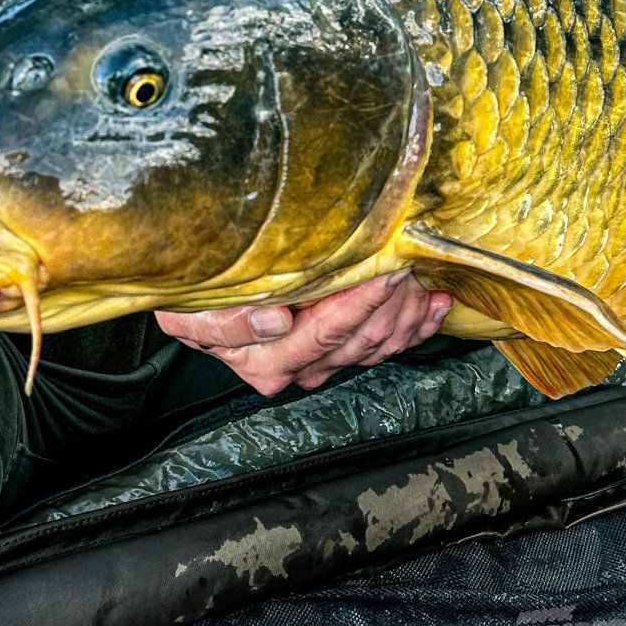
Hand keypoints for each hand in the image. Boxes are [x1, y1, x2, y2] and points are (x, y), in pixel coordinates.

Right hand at [155, 271, 451, 396]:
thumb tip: (276, 322)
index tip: (385, 268)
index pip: (327, 332)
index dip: (361, 301)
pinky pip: (389, 346)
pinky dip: (417, 327)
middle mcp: (299, 368)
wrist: (194, 309)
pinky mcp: (339, 355)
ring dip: (406, 310)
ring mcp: (322, 365)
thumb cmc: (192, 301)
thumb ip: (226, 322)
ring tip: (421, 272)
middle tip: (411, 258)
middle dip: (391, 299)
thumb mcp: (189, 311)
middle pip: (361, 339)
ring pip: (379, 344)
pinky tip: (436, 304)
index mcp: (267, 360)